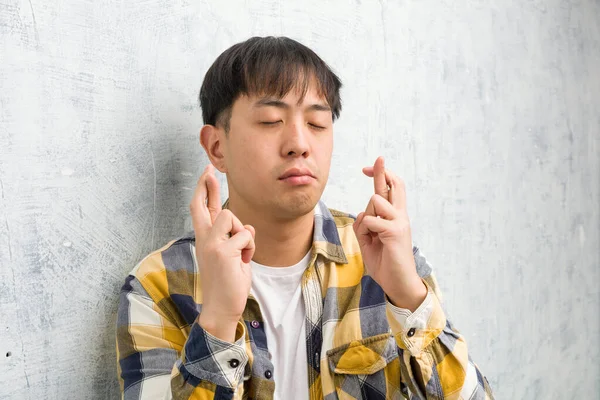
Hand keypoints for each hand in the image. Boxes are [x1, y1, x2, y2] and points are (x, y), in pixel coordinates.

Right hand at [190, 164, 255, 341]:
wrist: (221, 307)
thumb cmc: (228, 283)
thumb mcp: (231, 256)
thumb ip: (235, 239)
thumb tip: (247, 227)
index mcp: (205, 240)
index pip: (201, 210)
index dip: (203, 191)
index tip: (206, 174)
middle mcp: (204, 239)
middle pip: (204, 205)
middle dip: (206, 185)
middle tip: (208, 170)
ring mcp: (211, 244)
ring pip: (230, 216)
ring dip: (243, 232)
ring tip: (242, 253)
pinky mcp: (222, 251)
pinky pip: (245, 235)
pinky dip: (250, 247)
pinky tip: (244, 261)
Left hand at [353, 157, 426, 310]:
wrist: (398, 284)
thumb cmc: (385, 263)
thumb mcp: (368, 241)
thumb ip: (364, 225)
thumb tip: (363, 214)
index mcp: (395, 217)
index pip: (391, 189)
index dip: (381, 176)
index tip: (367, 168)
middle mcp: (400, 216)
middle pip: (394, 185)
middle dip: (382, 171)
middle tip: (378, 158)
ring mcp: (400, 222)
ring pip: (376, 201)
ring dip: (367, 216)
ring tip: (373, 237)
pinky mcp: (395, 231)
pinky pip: (371, 220)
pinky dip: (366, 230)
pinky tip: (373, 242)